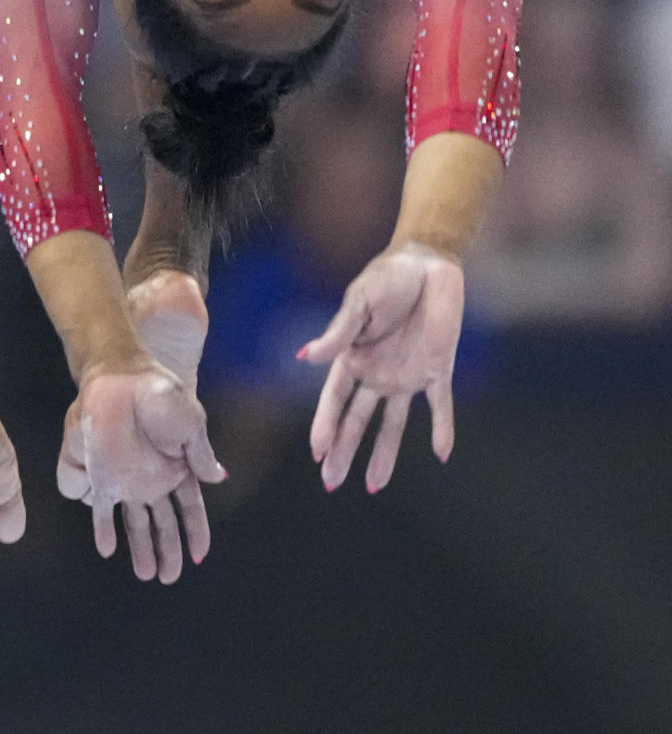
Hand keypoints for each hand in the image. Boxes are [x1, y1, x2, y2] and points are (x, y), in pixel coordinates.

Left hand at [57, 363, 225, 582]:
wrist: (122, 379)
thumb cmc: (160, 395)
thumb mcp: (191, 421)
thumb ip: (201, 454)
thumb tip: (219, 480)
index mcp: (177, 467)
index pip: (189, 507)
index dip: (195, 531)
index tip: (200, 555)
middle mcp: (152, 479)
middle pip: (163, 523)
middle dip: (168, 550)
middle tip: (170, 578)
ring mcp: (126, 480)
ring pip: (135, 523)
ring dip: (141, 548)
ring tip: (147, 575)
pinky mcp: (101, 477)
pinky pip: (101, 510)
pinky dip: (104, 529)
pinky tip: (107, 550)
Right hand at [300, 244, 463, 493]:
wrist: (429, 262)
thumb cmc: (388, 276)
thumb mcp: (359, 301)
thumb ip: (339, 333)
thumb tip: (305, 358)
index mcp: (354, 356)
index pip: (335, 398)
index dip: (326, 425)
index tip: (317, 454)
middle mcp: (377, 372)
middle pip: (358, 419)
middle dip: (344, 450)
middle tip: (331, 483)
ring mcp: (407, 374)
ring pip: (394, 423)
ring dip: (384, 453)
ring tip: (374, 486)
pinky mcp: (437, 369)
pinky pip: (440, 406)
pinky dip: (443, 429)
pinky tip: (442, 454)